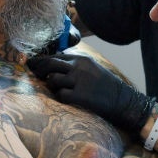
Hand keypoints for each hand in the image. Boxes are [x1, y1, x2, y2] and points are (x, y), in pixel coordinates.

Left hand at [27, 53, 153, 132]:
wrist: (123, 100)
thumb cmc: (107, 86)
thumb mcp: (93, 68)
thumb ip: (76, 65)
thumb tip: (56, 66)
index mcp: (82, 59)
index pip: (56, 56)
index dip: (43, 60)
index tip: (34, 64)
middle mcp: (79, 67)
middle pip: (50, 64)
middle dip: (39, 69)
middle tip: (35, 74)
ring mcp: (79, 81)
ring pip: (53, 79)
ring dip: (52, 86)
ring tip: (58, 90)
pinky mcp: (80, 95)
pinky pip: (60, 95)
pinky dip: (60, 97)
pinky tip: (67, 99)